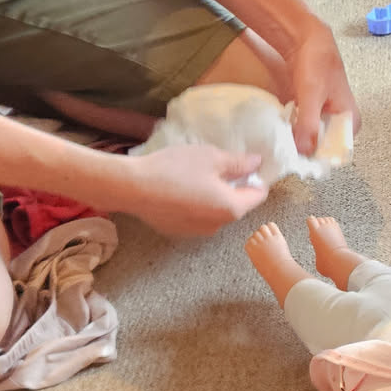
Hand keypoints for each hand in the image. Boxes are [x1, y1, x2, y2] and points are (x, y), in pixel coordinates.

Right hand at [115, 143, 266, 236]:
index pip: (258, 196)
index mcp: (231, 208)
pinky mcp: (178, 231)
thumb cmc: (175, 169)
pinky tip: (180, 187)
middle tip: (218, 164)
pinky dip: (195, 203)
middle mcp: (218, 226)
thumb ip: (238, 163)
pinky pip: (197, 216)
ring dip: (213, 195)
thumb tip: (257, 163)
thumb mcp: (211, 157)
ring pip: (215, 211)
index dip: (256, 178)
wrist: (132, 188)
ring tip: (196, 174)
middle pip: (236, 204)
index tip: (245, 164)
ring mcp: (197, 232)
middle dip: (233, 186)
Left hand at [283, 18, 359, 153]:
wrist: (306, 39)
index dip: (319, 158)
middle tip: (287, 150)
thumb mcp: (312, 96)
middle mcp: (342, 121)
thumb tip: (304, 152)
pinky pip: (305, 127)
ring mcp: (327, 115)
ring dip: (299, 139)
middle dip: (306, 148)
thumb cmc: (317, 63)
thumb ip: (309, 124)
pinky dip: (295, 128)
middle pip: (324, 146)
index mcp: (351, 119)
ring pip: (313, 137)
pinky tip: (284, 127)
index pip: (337, 152)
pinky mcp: (314, 110)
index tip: (300, 160)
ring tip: (284, 138)